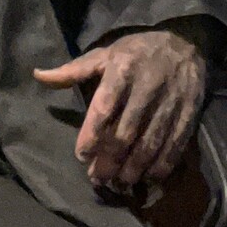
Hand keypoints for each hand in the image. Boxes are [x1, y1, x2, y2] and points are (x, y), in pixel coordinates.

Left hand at [33, 29, 206, 190]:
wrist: (186, 41)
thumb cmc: (137, 51)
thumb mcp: (104, 54)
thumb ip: (73, 71)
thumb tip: (38, 76)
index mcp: (121, 71)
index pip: (103, 108)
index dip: (91, 135)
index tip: (81, 155)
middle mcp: (146, 88)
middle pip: (126, 133)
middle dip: (110, 161)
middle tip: (97, 179)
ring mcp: (169, 103)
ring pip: (150, 144)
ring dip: (134, 169)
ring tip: (120, 185)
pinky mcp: (188, 114)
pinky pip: (174, 146)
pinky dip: (161, 166)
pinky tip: (148, 179)